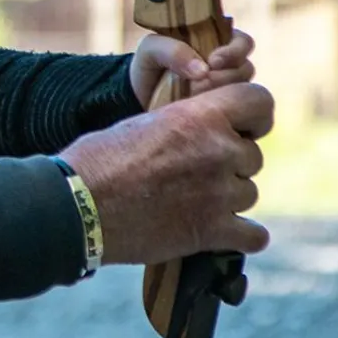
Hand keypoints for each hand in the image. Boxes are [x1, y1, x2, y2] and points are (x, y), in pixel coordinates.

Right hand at [59, 82, 272, 265]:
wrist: (77, 206)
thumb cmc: (98, 161)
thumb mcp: (143, 124)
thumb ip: (185, 124)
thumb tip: (204, 130)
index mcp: (198, 117)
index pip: (260, 102)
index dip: (254, 116)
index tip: (243, 128)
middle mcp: (217, 151)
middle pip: (252, 156)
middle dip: (230, 164)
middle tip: (194, 174)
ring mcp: (218, 193)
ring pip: (249, 193)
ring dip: (228, 198)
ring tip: (191, 202)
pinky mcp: (211, 231)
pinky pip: (254, 236)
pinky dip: (242, 236)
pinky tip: (222, 232)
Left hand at [129, 28, 254, 106]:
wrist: (140, 96)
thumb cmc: (150, 65)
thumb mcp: (152, 49)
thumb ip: (172, 50)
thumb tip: (203, 70)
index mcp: (216, 42)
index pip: (243, 42)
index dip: (234, 50)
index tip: (214, 61)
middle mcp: (228, 66)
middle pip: (245, 68)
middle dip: (224, 76)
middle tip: (199, 81)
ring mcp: (228, 90)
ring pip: (242, 90)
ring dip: (220, 93)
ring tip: (192, 94)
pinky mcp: (224, 111)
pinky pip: (234, 111)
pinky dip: (220, 110)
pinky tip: (199, 109)